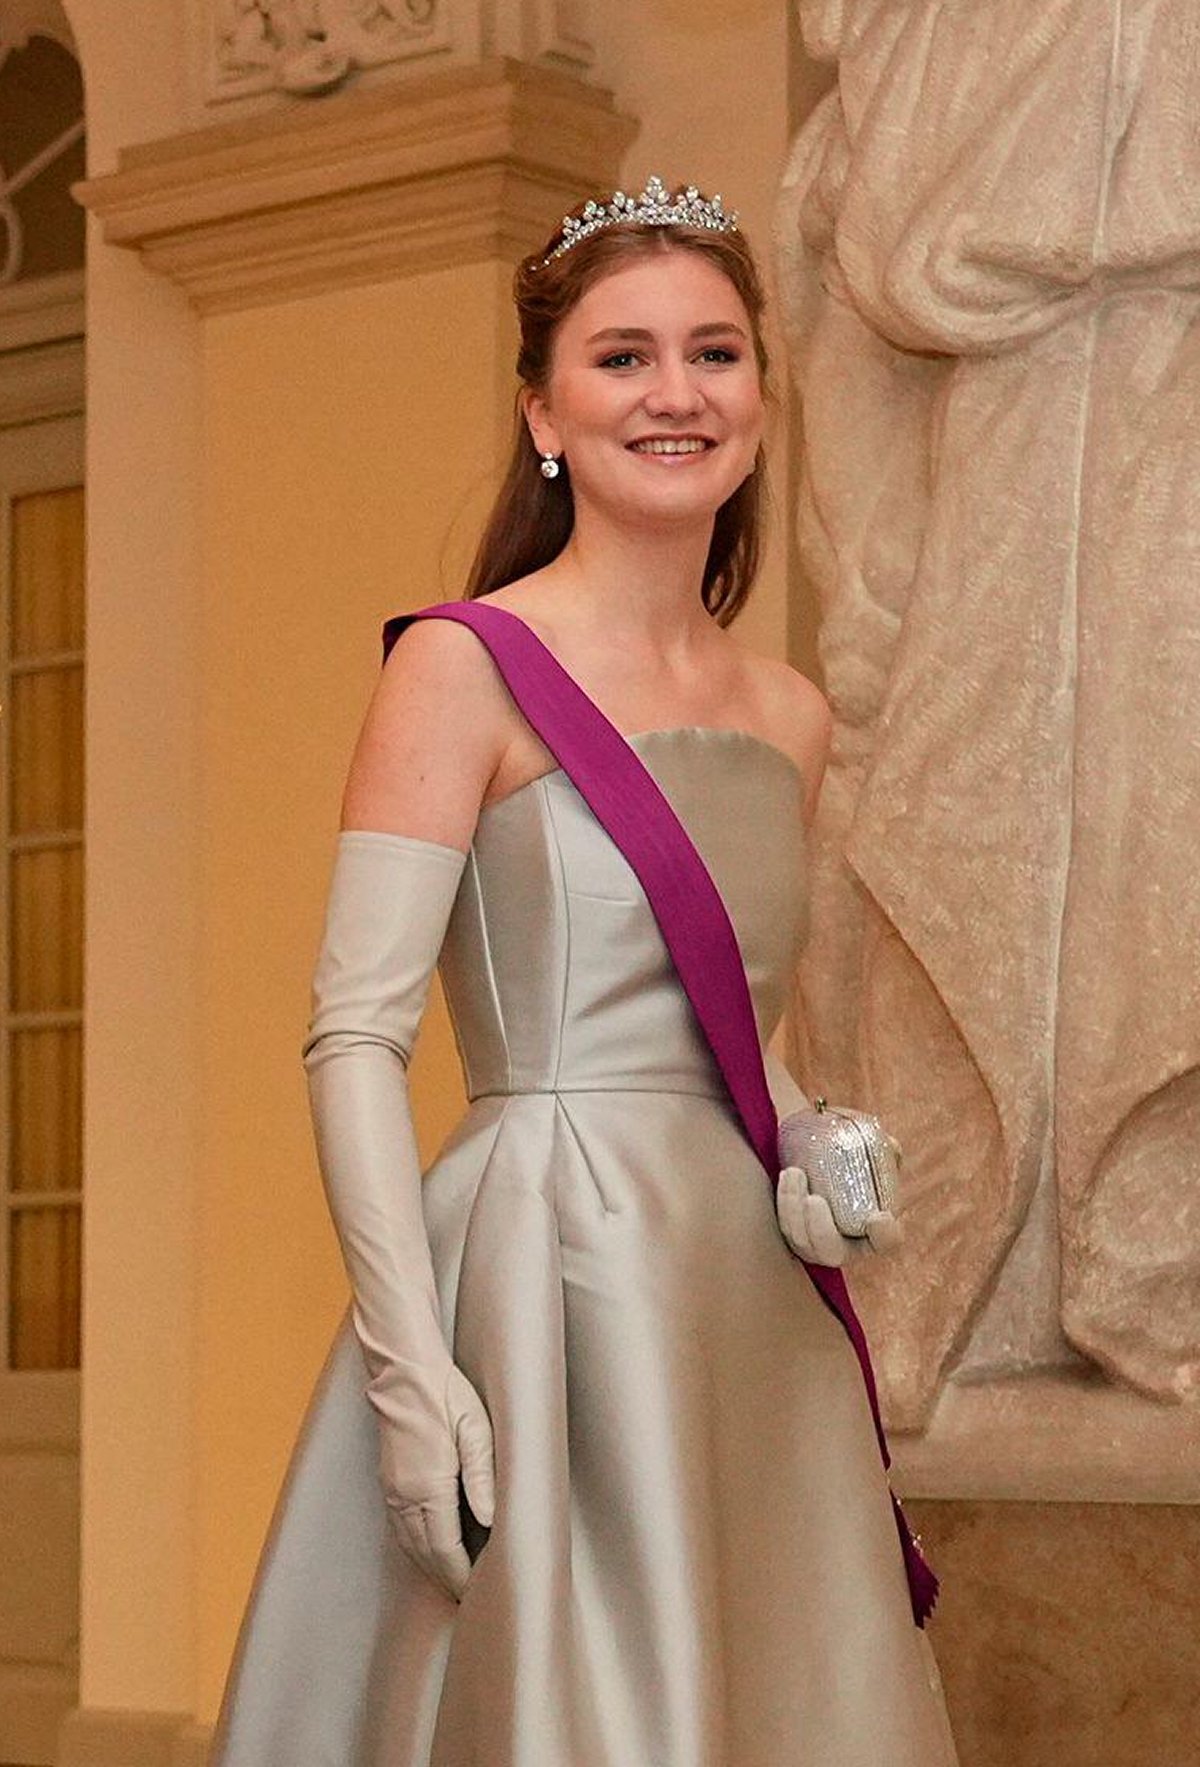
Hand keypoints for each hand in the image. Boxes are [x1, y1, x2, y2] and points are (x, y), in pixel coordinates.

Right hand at [379, 1362, 495, 1600]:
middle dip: (447, 1581)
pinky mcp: (388, 1482)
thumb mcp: (476, 1430)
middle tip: (470, 1602)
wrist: (403, 1372)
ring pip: (409, 1546)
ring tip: (454, 1585)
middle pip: (425, 1556)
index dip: (462, 1577)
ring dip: (431, 1569)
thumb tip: (492, 1522)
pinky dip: (417, 1549)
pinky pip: (401, 1529)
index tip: (478, 1596)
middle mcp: (405, 1496)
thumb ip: (483, 1477)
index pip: (445, 1550)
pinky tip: (431, 1552)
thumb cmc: (445, 1395)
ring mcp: (392, 1490)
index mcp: (428, 1488)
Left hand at [775, 1165, 902, 1266]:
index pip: (885, 1242)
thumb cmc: (854, 1167)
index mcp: (874, 1235)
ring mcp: (813, 1248)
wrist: (821, 1169)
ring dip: (793, 1209)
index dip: (884, 1235)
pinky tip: (786, 1176)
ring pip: (800, 1240)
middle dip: (820, 1229)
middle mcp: (843, 1249)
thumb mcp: (874, 1160)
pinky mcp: (791, 1237)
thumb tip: (890, 1145)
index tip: (879, 1216)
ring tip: (795, 1173)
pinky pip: (783, 1228)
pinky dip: (783, 1203)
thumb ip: (885, 1153)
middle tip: (814, 1199)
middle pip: (831, 1251)